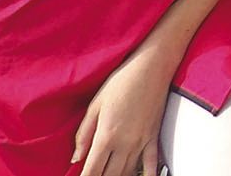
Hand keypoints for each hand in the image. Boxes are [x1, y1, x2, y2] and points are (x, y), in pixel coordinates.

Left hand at [73, 42, 171, 175]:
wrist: (152, 67)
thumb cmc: (122, 80)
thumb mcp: (95, 104)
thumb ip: (84, 133)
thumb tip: (76, 157)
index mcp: (106, 135)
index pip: (92, 170)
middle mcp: (124, 143)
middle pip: (109, 175)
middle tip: (95, 175)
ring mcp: (141, 142)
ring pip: (127, 172)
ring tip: (110, 174)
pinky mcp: (154, 137)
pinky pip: (152, 164)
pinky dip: (148, 175)